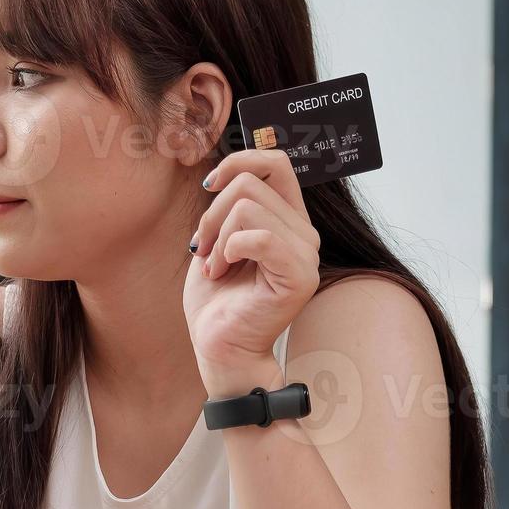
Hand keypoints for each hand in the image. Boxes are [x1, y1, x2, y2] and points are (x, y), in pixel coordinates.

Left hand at [183, 149, 320, 390]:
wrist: (220, 347)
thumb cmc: (216, 300)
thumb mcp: (215, 240)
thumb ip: (228, 207)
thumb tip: (222, 174)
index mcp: (287, 219)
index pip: (276, 162)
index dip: (239, 161)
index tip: (208, 186)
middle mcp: (303, 231)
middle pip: (250, 183)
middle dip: (211, 214)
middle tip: (202, 250)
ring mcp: (306, 253)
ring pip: (248, 207)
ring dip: (216, 238)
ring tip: (214, 268)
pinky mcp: (299, 276)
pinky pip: (258, 237)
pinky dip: (228, 250)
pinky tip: (222, 271)